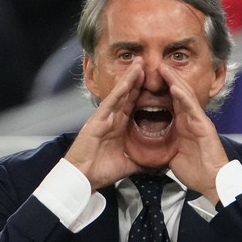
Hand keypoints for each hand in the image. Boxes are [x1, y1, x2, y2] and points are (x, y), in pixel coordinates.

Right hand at [65, 59, 144, 189]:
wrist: (83, 178)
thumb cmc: (100, 171)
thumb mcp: (128, 164)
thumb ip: (142, 161)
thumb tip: (158, 164)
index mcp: (119, 127)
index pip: (133, 106)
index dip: (143, 93)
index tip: (156, 82)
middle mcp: (112, 119)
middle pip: (128, 95)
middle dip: (138, 79)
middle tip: (148, 63)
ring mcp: (104, 118)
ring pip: (120, 94)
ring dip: (130, 78)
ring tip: (140, 63)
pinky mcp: (97, 120)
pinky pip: (111, 102)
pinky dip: (120, 90)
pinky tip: (128, 80)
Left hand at [163, 64, 227, 203]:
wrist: (212, 183)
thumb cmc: (195, 171)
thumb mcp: (173, 155)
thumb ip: (164, 145)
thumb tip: (149, 145)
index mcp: (184, 125)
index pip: (171, 102)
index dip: (161, 90)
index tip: (147, 80)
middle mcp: (192, 120)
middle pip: (178, 94)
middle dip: (168, 79)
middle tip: (155, 65)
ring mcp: (199, 121)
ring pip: (185, 96)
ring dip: (174, 81)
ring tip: (163, 68)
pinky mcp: (204, 127)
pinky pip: (192, 108)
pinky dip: (183, 97)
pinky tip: (174, 87)